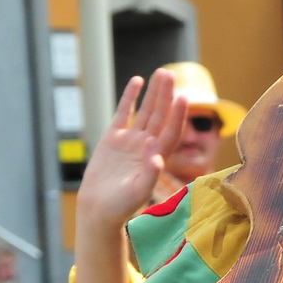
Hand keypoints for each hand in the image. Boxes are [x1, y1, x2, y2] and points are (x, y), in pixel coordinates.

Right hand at [75, 69, 187, 231]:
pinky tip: (137, 81)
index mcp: (158, 157)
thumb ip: (150, 171)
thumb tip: (154, 146)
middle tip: (171, 74)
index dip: (178, 115)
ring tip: (161, 73)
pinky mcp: (112, 138)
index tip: (183, 97)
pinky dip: (130, 97)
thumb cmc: (121, 205)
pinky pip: (124, 113)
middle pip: (160, 116)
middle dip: (166, 95)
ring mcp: (131, 140)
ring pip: (146, 111)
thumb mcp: (139, 191)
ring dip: (154, 93)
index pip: (172, 131)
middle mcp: (147, 146)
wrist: (99, 209)